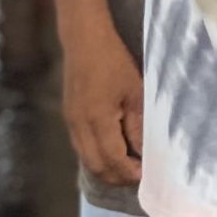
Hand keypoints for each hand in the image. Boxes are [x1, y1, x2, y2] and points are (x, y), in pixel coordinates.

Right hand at [62, 24, 144, 186]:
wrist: (84, 39)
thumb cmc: (114, 61)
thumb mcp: (134, 92)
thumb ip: (138, 125)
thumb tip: (144, 153)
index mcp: (97, 120)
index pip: (113, 159)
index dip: (129, 172)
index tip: (146, 176)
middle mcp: (79, 126)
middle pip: (97, 166)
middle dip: (117, 176)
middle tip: (138, 175)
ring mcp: (71, 122)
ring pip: (87, 159)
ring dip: (106, 168)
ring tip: (128, 166)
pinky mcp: (69, 116)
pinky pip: (81, 147)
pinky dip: (96, 156)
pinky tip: (112, 150)